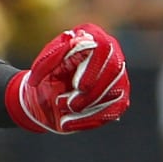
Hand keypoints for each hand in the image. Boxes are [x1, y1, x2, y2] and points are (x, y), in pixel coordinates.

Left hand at [5, 23, 129, 133]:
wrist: (44, 95)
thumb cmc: (45, 75)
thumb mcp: (43, 66)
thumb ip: (54, 56)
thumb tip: (70, 43)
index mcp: (91, 37)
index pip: (103, 47)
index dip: (94, 68)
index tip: (78, 86)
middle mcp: (110, 53)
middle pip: (115, 70)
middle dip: (92, 92)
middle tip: (68, 104)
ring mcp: (118, 76)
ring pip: (116, 92)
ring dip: (88, 106)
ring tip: (63, 111)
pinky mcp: (119, 97)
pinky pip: (114, 110)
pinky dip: (90, 119)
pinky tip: (69, 124)